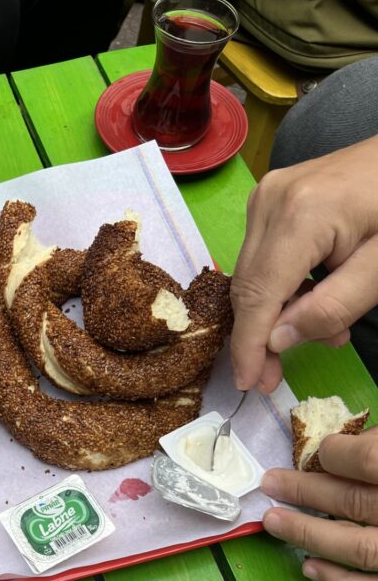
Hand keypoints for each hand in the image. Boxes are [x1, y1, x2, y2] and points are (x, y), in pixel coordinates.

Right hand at [230, 135, 377, 392]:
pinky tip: (313, 301)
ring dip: (276, 314)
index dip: (248, 346)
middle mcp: (269, 202)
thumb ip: (333, 308)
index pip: (258, 295)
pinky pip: (262, 258)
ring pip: (252, 276)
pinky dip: (282, 288)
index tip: (247, 384)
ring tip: (321, 333)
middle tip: (274, 377)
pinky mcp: (270, 198)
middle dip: (259, 337)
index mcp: (300, 215)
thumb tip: (276, 342)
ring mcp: (266, 196)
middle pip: (248, 287)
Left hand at [261, 428, 377, 580]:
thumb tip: (342, 447)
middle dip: (305, 491)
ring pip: (355, 547)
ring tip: (272, 521)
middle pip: (352, 502)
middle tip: (268, 482)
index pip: (369, 461)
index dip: (340, 453)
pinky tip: (307, 567)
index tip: (324, 450)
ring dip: (307, 533)